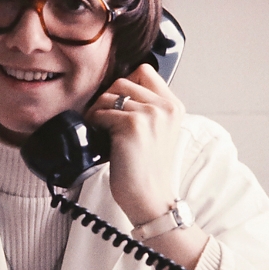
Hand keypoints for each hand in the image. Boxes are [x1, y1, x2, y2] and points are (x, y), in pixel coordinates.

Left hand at [86, 63, 185, 226]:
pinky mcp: (133, 125)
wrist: (150, 198)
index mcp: (174, 106)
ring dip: (98, 110)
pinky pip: (101, 112)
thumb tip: (115, 91)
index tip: (118, 104)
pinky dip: (94, 123)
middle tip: (104, 119)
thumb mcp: (158, 132)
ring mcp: (151, 115)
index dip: (126, 84)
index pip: (144, 71)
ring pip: (109, 95)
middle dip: (108, 98)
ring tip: (101, 129)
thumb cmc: (149, 170)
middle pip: (124, 80)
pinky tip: (99, 138)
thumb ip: (147, 108)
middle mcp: (166, 107)